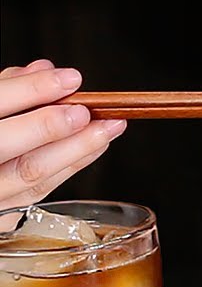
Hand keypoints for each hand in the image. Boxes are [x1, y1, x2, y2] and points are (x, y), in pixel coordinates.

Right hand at [0, 59, 126, 209]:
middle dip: (48, 126)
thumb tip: (44, 70)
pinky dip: (71, 165)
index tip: (68, 78)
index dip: (28, 91)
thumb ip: (7, 89)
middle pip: (5, 145)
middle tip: (84, 112)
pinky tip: (95, 146)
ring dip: (75, 148)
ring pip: (31, 174)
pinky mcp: (5, 215)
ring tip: (107, 127)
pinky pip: (41, 191)